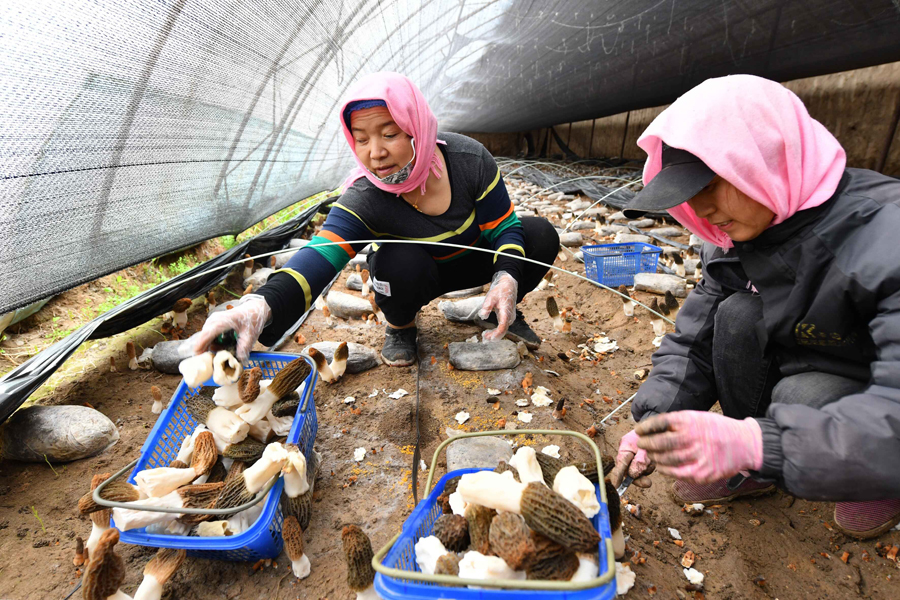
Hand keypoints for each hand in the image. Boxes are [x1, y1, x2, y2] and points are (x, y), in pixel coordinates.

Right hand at [193, 294, 270, 362]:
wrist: (254, 309)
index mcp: (222, 321)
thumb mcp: (250, 335)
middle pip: (204, 337)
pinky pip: (209, 335)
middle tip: (217, 360)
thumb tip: (238, 362)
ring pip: (206, 337)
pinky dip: (215, 342)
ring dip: (213, 346)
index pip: (206, 334)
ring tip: (226, 350)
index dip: (200, 346)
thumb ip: (244, 348)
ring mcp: (212, 321)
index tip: (198, 358)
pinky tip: (225, 345)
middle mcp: (214, 320)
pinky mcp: (213, 323)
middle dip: (207, 350)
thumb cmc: (252, 320)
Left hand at [479, 271, 517, 341]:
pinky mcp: (508, 318)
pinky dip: (497, 331)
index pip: (503, 326)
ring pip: (503, 330)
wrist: (509, 286)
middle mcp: (510, 317)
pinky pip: (503, 327)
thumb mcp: (491, 296)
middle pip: (503, 330)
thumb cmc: (500, 291)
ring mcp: (510, 318)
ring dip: (495, 335)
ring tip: (485, 337)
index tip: (489, 337)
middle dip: (494, 336)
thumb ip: (487, 306)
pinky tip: (489, 333)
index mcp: (506, 312)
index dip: (497, 333)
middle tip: (484, 339)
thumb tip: (482, 316)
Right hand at [609, 430, 655, 487]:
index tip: (616, 486)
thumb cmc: (651, 434)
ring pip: (639, 470)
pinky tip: (654, 461)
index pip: (620, 464)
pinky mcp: (643, 458)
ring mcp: (635, 456)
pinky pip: (645, 468)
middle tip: (648, 483)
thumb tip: (632, 475)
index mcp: (625, 448)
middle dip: (639, 476)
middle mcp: (628, 453)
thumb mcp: (644, 448)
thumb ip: (639, 461)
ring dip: (647, 469)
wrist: (659, 425)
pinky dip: (650, 467)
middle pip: (629, 470)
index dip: (617, 476)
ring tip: (653, 462)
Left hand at [635, 411, 762, 484]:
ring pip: (665, 459)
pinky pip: (676, 473)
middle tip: (642, 444)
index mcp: (691, 421)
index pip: (660, 422)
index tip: (638, 430)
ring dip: (654, 457)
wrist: (745, 444)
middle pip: (660, 442)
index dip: (646, 427)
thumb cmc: (717, 429)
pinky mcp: (702, 473)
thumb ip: (677, 423)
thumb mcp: (698, 417)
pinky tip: (661, 466)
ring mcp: (698, 457)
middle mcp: (693, 438)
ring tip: (651, 454)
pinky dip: (664, 470)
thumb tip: (650, 429)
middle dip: (647, 443)